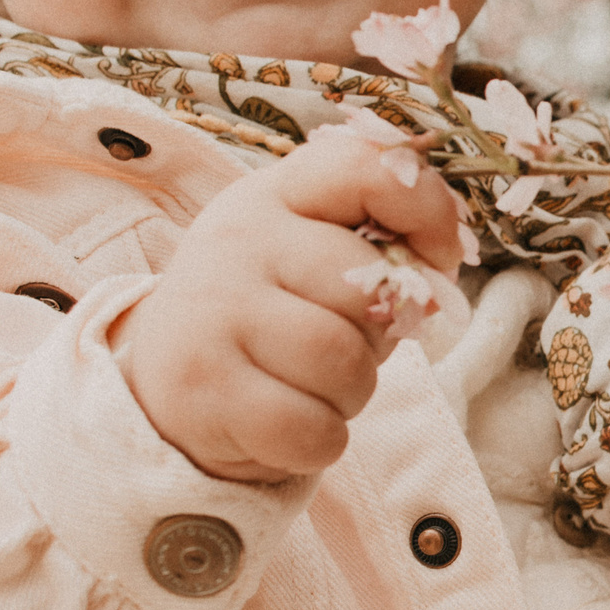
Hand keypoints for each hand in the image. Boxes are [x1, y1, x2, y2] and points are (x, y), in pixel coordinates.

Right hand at [114, 139, 461, 481]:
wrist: (168, 386)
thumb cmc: (272, 318)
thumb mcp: (315, 258)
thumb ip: (382, 245)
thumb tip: (440, 266)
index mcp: (274, 196)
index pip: (366, 168)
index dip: (427, 210)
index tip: (441, 255)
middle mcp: (236, 240)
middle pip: (368, 291)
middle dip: (377, 338)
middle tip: (335, 347)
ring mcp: (212, 311)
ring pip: (345, 363)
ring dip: (350, 394)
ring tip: (310, 386)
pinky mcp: (203, 388)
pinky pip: (314, 430)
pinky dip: (320, 441)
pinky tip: (286, 422)